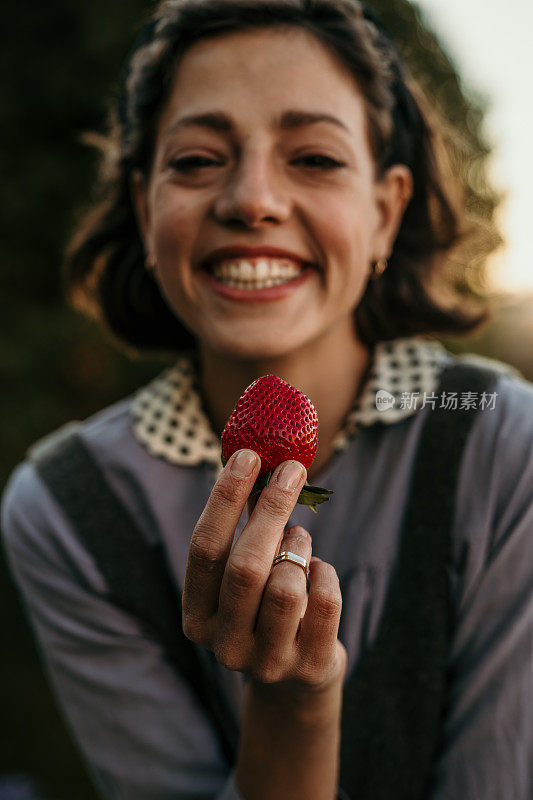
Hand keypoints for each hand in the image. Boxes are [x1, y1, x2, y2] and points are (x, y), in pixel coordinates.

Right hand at [182, 449, 345, 694]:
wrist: (294, 679)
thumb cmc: (262, 607)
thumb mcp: (244, 575)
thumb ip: (245, 529)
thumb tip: (259, 460)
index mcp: (197, 615)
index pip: (204, 548)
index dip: (225, 498)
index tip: (247, 456)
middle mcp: (224, 643)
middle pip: (246, 565)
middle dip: (272, 509)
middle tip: (291, 470)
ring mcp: (266, 661)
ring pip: (287, 584)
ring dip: (299, 547)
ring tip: (300, 540)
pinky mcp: (308, 666)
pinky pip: (325, 601)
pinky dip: (325, 573)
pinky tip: (318, 572)